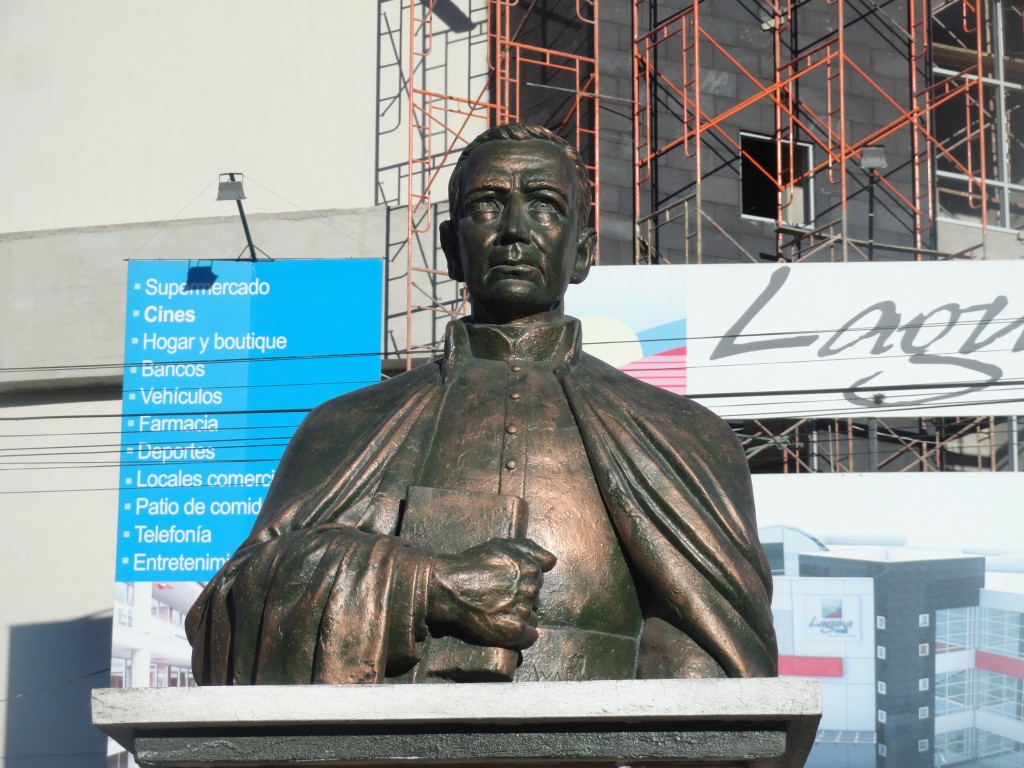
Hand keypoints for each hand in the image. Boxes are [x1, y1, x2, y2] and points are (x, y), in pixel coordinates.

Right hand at [426, 538, 555, 648]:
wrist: (450, 587)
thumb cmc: (474, 564)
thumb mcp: (503, 545)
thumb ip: (531, 549)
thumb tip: (552, 562)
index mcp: (531, 569)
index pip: (538, 579)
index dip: (521, 581)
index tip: (505, 583)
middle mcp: (531, 589)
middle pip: (535, 599)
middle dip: (521, 599)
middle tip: (499, 598)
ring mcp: (523, 611)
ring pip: (532, 618)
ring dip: (520, 617)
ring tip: (498, 612)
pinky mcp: (514, 631)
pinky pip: (530, 637)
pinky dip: (521, 635)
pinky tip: (506, 627)